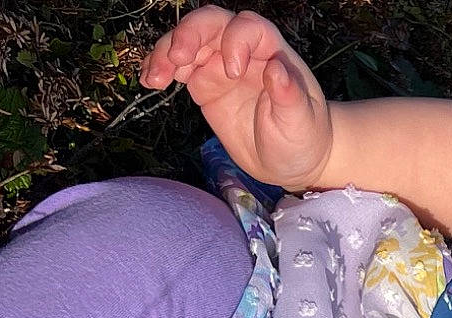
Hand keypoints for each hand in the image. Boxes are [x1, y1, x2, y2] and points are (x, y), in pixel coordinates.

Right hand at [140, 7, 334, 190]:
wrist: (291, 159)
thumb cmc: (302, 137)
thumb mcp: (300, 122)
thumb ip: (290, 95)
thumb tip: (277, 70)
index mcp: (270, 51)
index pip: (248, 27)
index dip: (235, 41)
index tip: (233, 73)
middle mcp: (241, 51)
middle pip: (210, 23)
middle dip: (189, 34)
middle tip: (175, 59)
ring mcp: (219, 66)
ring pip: (187, 43)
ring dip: (166, 53)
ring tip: (155, 79)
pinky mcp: (203, 84)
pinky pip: (176, 68)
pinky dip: (159, 70)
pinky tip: (148, 80)